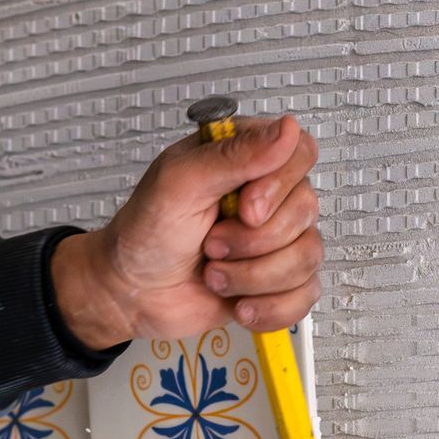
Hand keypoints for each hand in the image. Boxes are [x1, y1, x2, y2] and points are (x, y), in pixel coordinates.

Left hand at [51, 115, 323, 347]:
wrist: (131, 292)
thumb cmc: (145, 232)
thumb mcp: (179, 183)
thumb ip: (233, 155)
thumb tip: (286, 131)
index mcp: (246, 159)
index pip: (301, 154)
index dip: (279, 186)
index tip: (244, 208)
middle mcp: (268, 197)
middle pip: (306, 211)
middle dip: (253, 241)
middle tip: (211, 243)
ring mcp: (277, 241)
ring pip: (307, 257)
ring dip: (253, 276)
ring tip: (215, 273)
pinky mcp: (278, 281)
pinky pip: (305, 296)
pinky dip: (269, 307)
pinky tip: (239, 303)